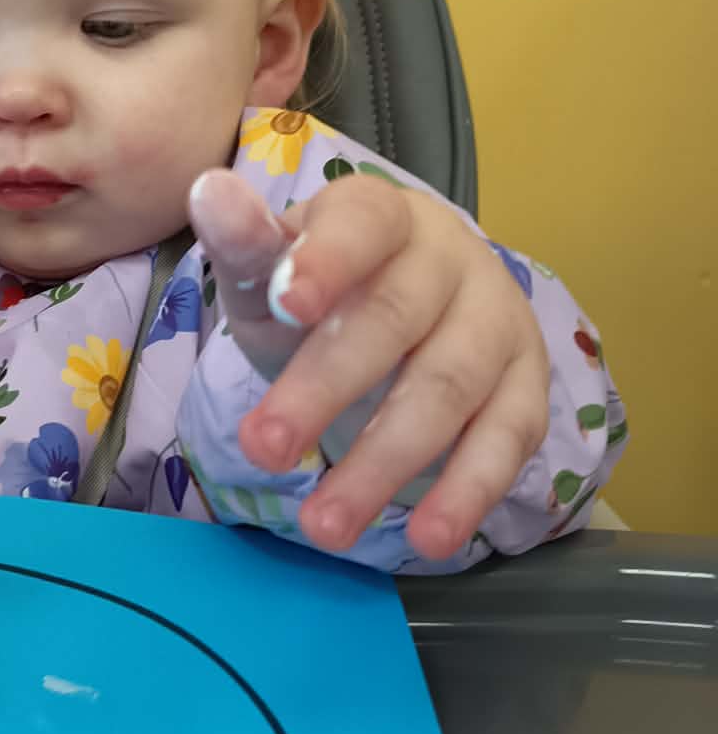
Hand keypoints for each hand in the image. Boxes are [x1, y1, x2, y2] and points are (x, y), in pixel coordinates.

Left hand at [189, 170, 549, 562]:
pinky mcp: (526, 387)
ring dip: (386, 463)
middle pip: (394, 319)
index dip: (328, 261)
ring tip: (325, 526)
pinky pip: (506, 442)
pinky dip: (468, 492)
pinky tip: (428, 539)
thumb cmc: (320, 293)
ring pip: (449, 389)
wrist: (397, 316)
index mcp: (381, 215)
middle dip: (326, 388)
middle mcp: (451, 259)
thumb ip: (244, 245)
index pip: (362, 225)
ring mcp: (497, 322)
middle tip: (263, 448)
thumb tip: (207, 193)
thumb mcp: (270, 274)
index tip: (286, 303)